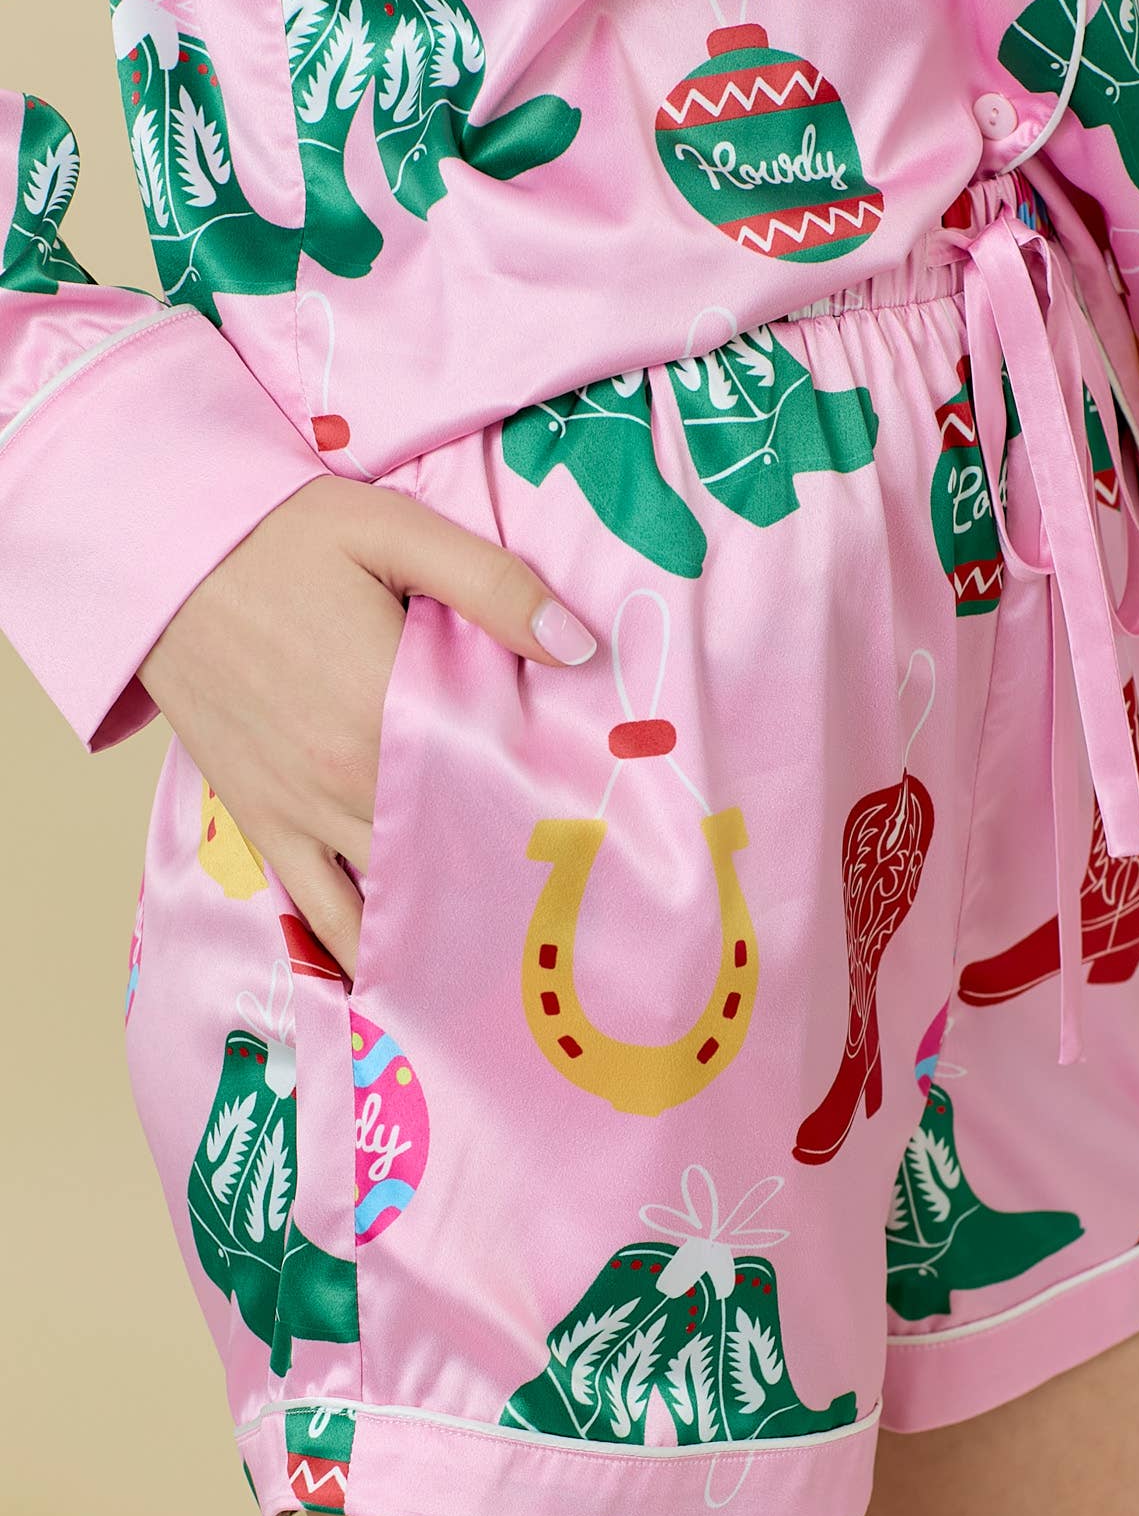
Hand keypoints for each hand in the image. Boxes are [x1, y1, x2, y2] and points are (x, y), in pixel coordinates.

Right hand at [137, 473, 596, 980]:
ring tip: (517, 959)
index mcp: (390, 710)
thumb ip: (492, 587)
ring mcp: (302, 812)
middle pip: (454, 850)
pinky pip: (320, 912)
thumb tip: (579, 645)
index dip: (552, 812)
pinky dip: (366, 951)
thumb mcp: (394, 533)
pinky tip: (409, 981)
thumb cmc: (277, 537)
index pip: (496, 784)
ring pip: (396, 897)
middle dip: (515, 875)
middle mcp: (349, 780)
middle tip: (580, 905)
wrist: (155, 556)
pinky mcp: (263, 824)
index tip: (607, 840)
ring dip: (453, 925)